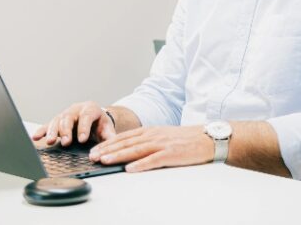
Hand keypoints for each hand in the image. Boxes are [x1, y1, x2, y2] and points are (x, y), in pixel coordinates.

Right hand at [31, 101, 115, 146]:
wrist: (95, 120)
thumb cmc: (101, 125)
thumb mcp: (107, 129)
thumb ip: (109, 137)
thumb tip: (111, 149)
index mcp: (91, 109)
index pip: (86, 116)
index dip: (84, 127)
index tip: (82, 139)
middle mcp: (76, 109)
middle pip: (69, 117)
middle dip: (66, 130)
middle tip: (66, 142)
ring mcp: (65, 114)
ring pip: (57, 120)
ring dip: (52, 131)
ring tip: (50, 141)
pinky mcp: (57, 121)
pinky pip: (48, 125)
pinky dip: (42, 130)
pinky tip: (36, 137)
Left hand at [88, 125, 213, 172]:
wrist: (208, 138)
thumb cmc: (187, 139)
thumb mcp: (164, 136)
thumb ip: (148, 141)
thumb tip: (130, 152)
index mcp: (151, 131)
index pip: (124, 137)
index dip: (108, 143)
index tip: (94, 149)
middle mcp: (154, 135)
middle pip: (126, 143)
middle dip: (108, 149)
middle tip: (92, 156)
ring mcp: (162, 144)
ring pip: (136, 150)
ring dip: (119, 155)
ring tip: (105, 160)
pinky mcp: (172, 153)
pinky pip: (153, 160)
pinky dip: (141, 164)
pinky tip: (130, 168)